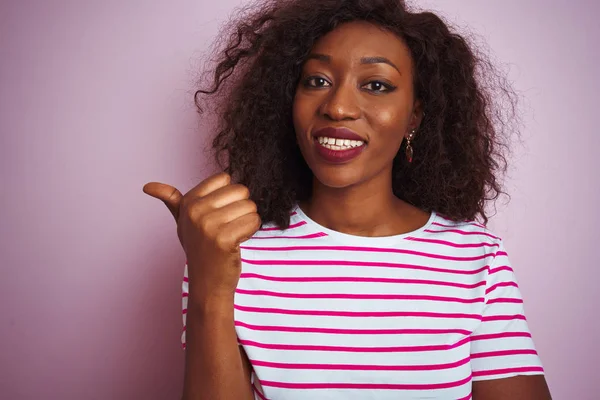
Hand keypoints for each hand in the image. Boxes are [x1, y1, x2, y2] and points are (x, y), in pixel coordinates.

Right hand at [143, 172, 260, 302]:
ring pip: (250, 206)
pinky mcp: (224, 239)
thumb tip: (147, 186)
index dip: (228, 196)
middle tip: (228, 226)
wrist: (206, 283)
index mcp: (188, 202)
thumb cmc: (199, 249)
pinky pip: (253, 221)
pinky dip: (252, 231)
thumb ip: (171, 200)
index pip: (224, 179)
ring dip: (248, 221)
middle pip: (240, 191)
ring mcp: (208, 225)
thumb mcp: (182, 222)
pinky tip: (238, 242)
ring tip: (232, 234)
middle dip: (241, 207)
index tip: (218, 214)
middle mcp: (195, 211)